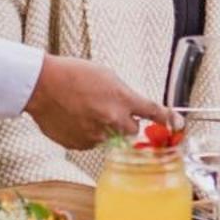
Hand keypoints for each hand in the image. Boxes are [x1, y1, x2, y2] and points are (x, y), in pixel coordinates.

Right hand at [23, 55, 171, 149]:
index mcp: (122, 99)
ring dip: (104, 128)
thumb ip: (123, 94)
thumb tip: (130, 107)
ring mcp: (96, 135)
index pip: (154, 112)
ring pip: (110, 138)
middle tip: (111, 111)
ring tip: (84, 111)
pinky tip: (74, 118)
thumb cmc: (72, 74)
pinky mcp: (80, 145)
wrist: (42, 85)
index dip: (168, 119)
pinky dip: (87, 133)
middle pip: (133, 131)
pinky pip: (91, 142)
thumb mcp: (106, 76)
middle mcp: (113, 120)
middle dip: (127, 124)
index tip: (178, 125)